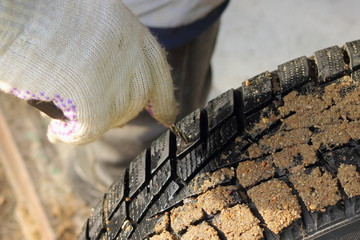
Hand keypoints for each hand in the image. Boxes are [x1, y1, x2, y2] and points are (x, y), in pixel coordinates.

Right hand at [0, 0, 176, 143]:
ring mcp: (114, 80)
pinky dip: (73, 135)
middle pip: (137, 99)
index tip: (167, 116)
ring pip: (115, 116)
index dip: (164, 99)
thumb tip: (113, 77)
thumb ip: (111, 46)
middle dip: (120, 111)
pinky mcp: (93, 102)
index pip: (160, 73)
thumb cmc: (46, 13)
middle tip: (94, 111)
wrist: (16, 11)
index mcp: (132, 33)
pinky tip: (57, 132)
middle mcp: (130, 57)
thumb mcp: (93, 21)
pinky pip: (89, 130)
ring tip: (64, 113)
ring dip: (93, 120)